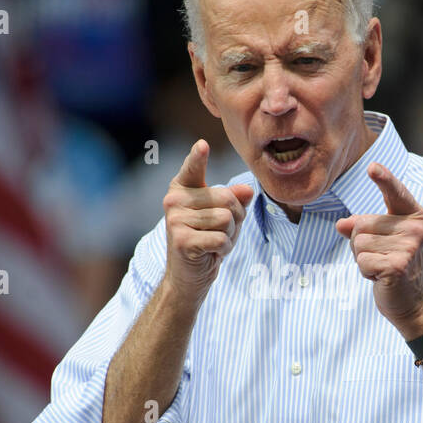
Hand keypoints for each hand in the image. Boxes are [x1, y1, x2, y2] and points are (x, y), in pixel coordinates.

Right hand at [162, 140, 254, 298]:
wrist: (189, 276)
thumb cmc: (208, 240)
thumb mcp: (225, 216)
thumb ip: (236, 200)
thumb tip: (248, 190)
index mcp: (183, 189)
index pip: (193, 168)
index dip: (197, 157)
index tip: (202, 145)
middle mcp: (174, 200)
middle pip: (226, 199)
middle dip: (235, 219)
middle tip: (220, 232)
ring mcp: (175, 220)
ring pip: (226, 219)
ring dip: (229, 235)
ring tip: (214, 243)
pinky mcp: (181, 240)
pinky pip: (221, 238)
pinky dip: (224, 248)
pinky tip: (210, 253)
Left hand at [335, 163, 422, 337]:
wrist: (415, 303)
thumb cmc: (398, 267)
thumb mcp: (383, 242)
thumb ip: (363, 227)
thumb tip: (341, 224)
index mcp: (415, 216)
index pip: (396, 192)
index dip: (384, 179)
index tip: (372, 167)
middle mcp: (415, 228)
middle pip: (362, 223)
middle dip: (362, 243)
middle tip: (382, 258)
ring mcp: (408, 247)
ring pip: (358, 243)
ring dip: (363, 259)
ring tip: (382, 267)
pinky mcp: (398, 265)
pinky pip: (362, 261)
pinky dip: (365, 272)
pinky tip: (382, 278)